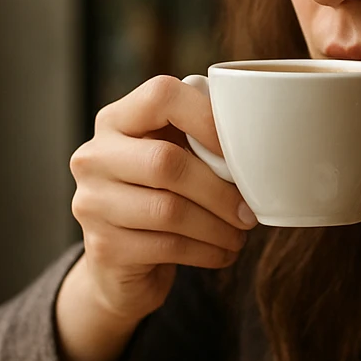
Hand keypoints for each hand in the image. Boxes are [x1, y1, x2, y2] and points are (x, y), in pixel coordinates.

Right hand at [57, 75, 257, 360]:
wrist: (121, 264)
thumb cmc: (163, 197)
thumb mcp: (176, 158)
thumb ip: (203, 139)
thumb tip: (268, 141)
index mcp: (116, 120)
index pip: (161, 95)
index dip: (208, 117)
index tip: (242, 149)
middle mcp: (94, 156)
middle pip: (166, 162)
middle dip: (220, 190)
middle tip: (251, 211)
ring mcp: (91, 202)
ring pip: (169, 210)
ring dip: (218, 226)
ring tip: (240, 235)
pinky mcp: (102, 247)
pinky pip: (167, 247)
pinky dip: (207, 252)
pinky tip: (223, 253)